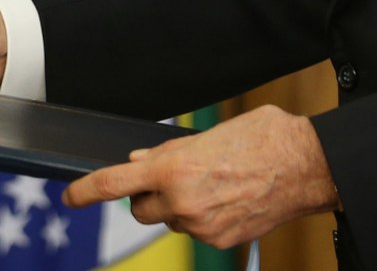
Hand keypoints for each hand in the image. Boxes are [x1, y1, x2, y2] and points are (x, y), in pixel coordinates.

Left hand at [60, 105, 337, 247]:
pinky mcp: (221, 241)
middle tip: (169, 178)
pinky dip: (202, 218)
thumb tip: (141, 161)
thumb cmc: (261, 138)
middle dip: (147, 196)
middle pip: (140, 210)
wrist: (307, 166)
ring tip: (211, 183)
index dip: (86, 190)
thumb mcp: (207, 134)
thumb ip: (168, 152)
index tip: (70, 196)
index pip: (115, 183)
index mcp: (173, 168)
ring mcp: (202, 227)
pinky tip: (226, 199)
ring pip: (171, 221)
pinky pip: (197, 232)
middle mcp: (182, 202)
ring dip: (178, 207)